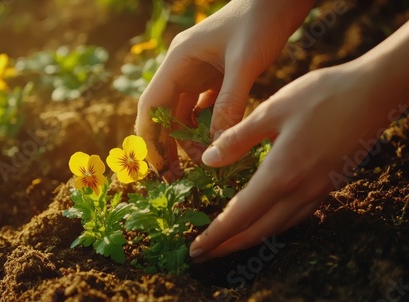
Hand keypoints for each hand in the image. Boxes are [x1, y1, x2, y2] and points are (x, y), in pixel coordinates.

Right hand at [136, 0, 313, 178]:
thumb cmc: (260, 21)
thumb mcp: (244, 64)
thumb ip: (230, 104)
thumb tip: (218, 147)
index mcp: (179, 61)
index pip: (151, 104)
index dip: (149, 137)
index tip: (154, 165)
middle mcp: (183, 68)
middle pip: (164, 112)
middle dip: (167, 143)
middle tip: (175, 174)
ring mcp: (198, 72)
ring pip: (183, 113)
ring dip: (189, 137)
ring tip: (203, 159)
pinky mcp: (214, 76)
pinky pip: (204, 107)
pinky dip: (207, 125)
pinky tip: (216, 140)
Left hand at [188, 63, 390, 260]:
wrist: (374, 93)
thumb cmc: (321, 95)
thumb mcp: (271, 111)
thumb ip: (237, 139)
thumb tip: (208, 160)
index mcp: (281, 174)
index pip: (240, 216)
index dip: (216, 236)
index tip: (195, 250)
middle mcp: (301, 191)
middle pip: (258, 231)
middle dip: (227, 246)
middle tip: (203, 255)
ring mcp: (318, 191)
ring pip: (278, 228)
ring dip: (249, 239)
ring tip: (227, 243)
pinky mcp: (328, 185)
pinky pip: (296, 216)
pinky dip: (273, 226)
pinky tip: (264, 219)